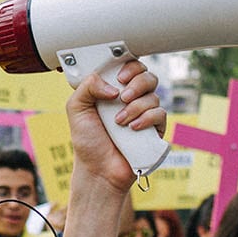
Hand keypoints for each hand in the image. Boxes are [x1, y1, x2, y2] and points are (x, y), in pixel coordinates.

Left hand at [66, 60, 165, 188]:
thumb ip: (88, 86)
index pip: (130, 67)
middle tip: (122, 97)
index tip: (120, 77)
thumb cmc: (87, 141)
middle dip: (137, 83)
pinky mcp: (154, 130)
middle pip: (148, 77)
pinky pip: (160, 114)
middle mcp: (131, 99)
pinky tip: (132, 128)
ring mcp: (144, 114)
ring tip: (119, 122)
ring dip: (135, 107)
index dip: (130, 66)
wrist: (98, 170)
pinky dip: (146, 118)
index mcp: (114, 90)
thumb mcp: (76, 108)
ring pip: (153, 96)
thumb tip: (113, 86)